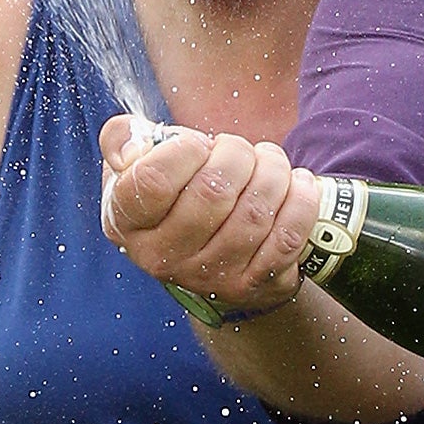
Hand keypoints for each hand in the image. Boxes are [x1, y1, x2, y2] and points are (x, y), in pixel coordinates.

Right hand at [97, 116, 317, 315]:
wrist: (208, 255)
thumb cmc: (174, 194)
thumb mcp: (137, 164)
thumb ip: (122, 139)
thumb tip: (133, 150)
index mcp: (127, 223)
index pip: (153, 181)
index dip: (185, 150)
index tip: (199, 144)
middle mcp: (162, 258)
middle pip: (212, 192)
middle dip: (237, 154)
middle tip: (241, 150)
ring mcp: (209, 277)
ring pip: (254, 212)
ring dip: (273, 172)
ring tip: (271, 162)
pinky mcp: (253, 285)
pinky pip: (287, 237)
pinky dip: (300, 200)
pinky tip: (297, 183)